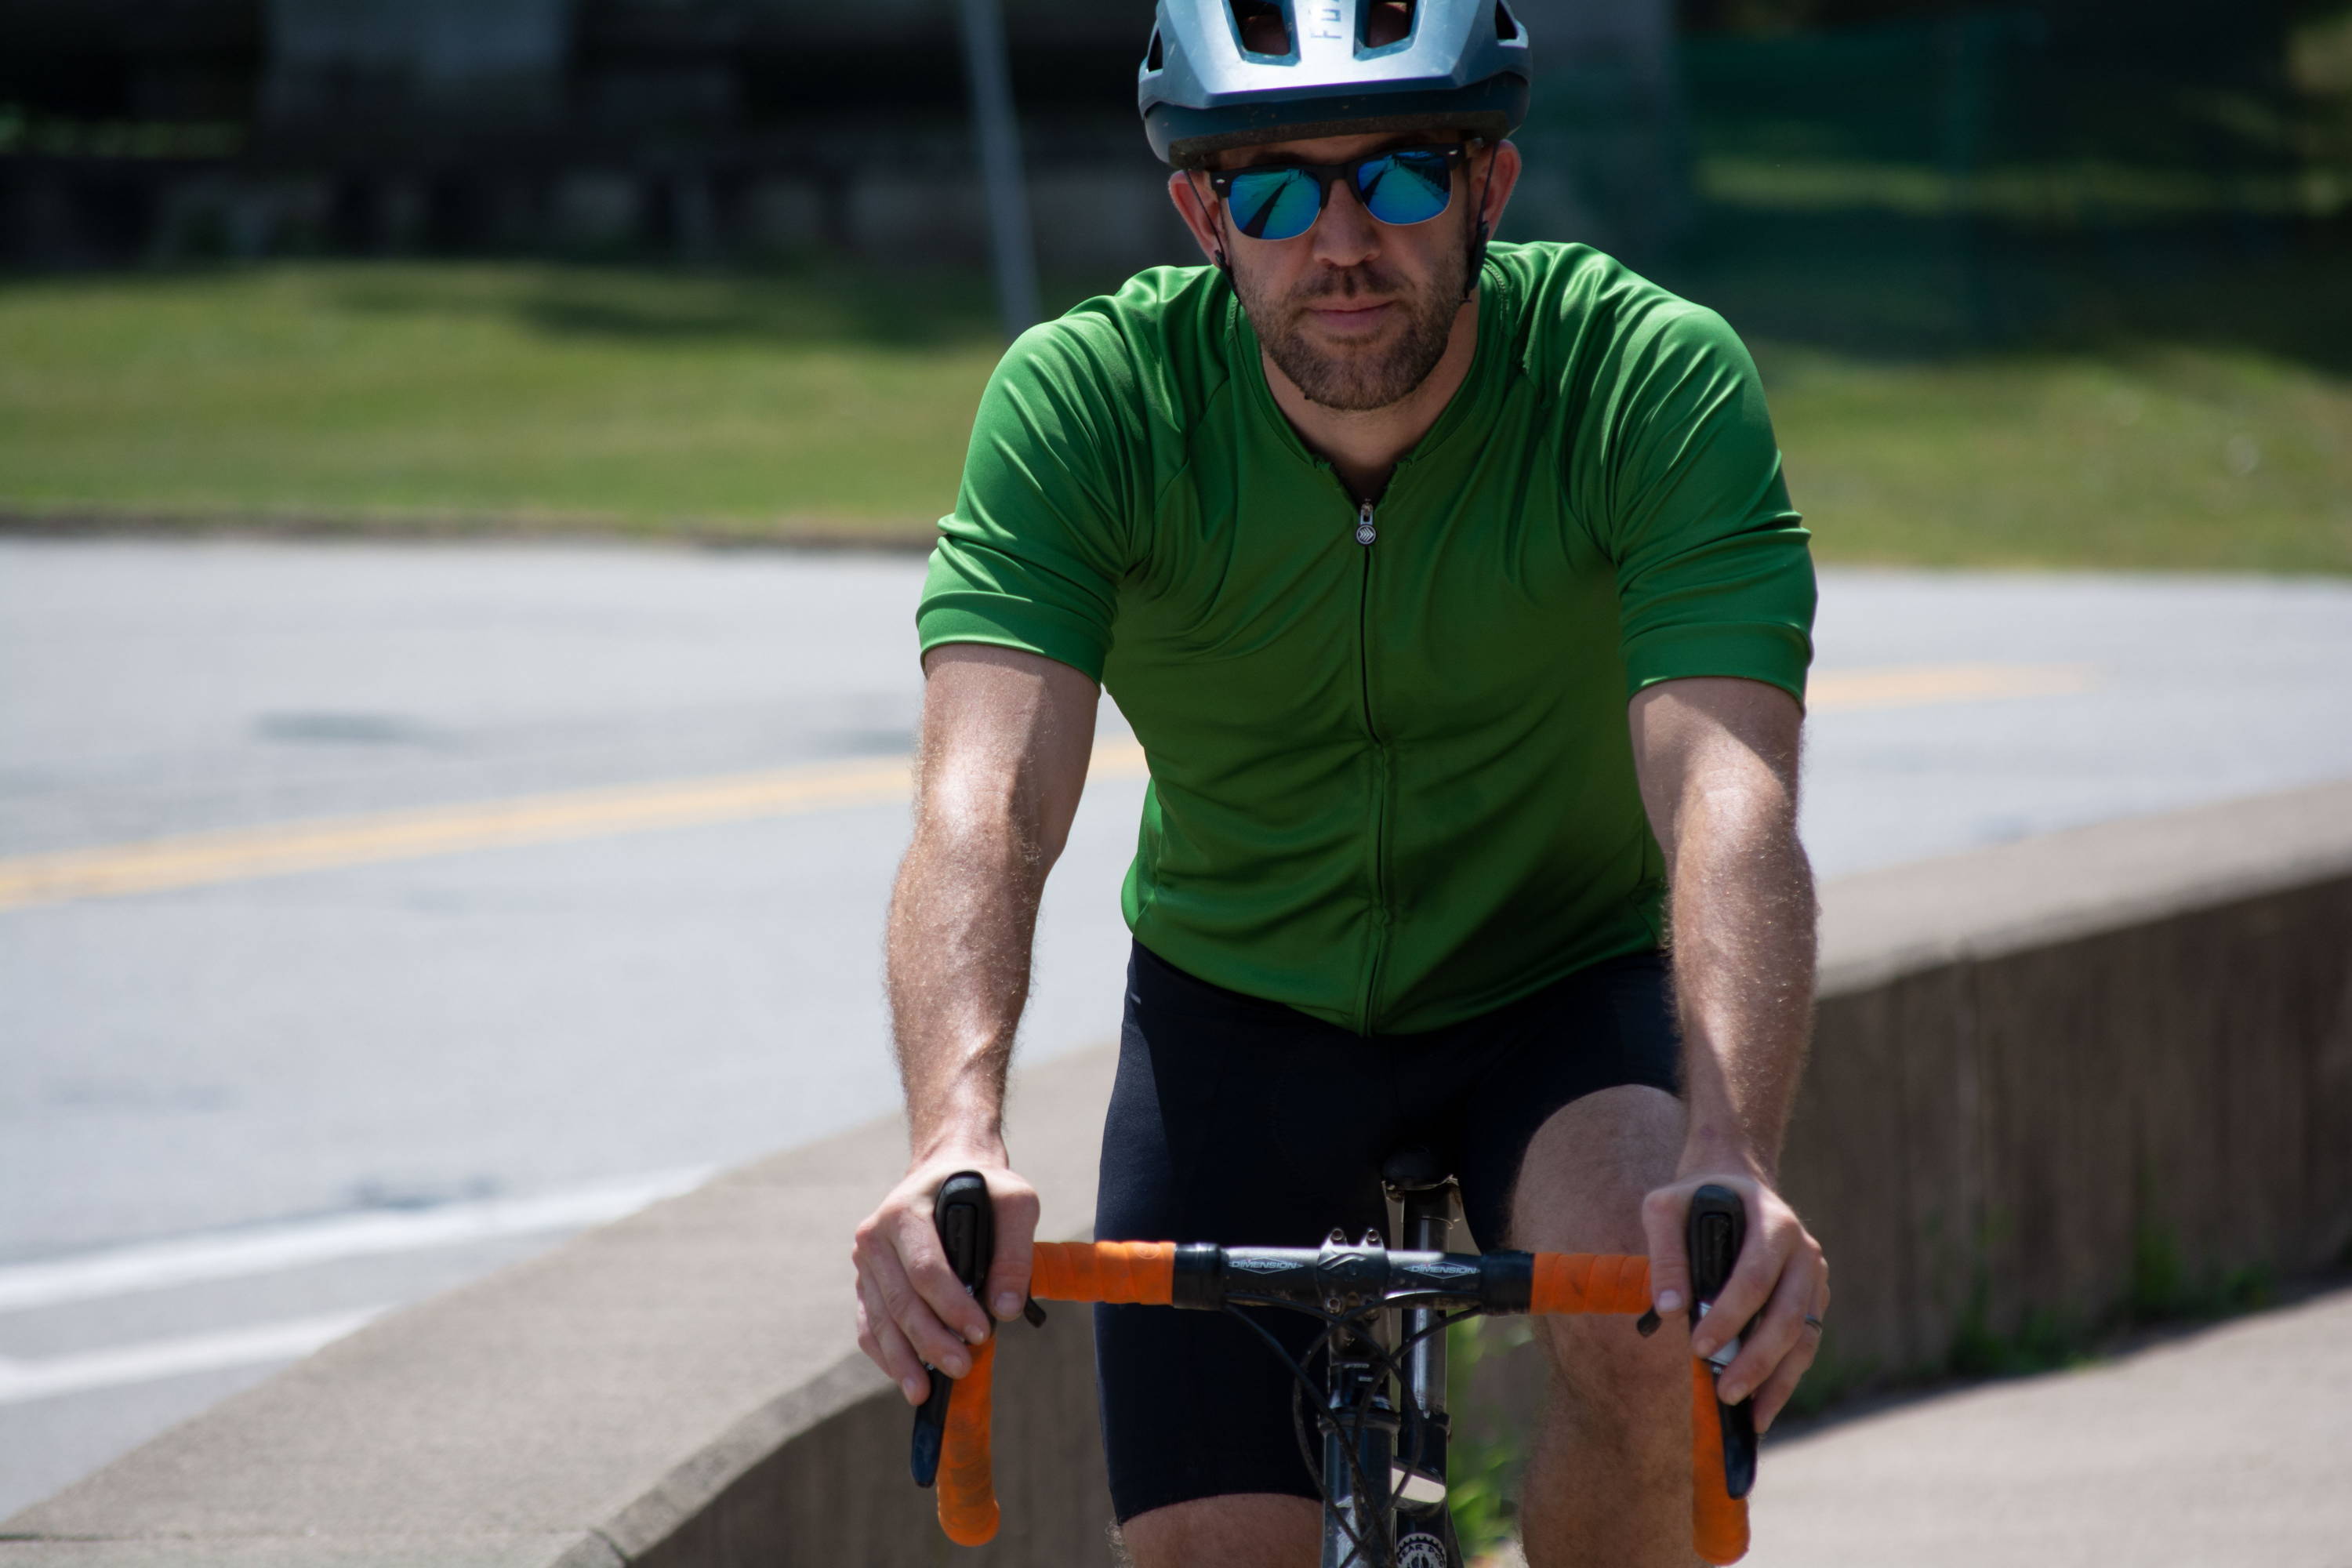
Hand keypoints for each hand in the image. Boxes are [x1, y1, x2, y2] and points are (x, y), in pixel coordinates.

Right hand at [851, 1150, 1040, 1405]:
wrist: (947, 1171)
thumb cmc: (985, 1188)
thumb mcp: (1015, 1203)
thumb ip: (1015, 1252)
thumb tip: (1005, 1310)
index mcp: (905, 1212)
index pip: (925, 1269)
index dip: (952, 1306)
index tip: (982, 1333)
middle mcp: (875, 1237)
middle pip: (900, 1301)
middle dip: (930, 1341)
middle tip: (961, 1368)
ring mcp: (865, 1263)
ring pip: (880, 1320)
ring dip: (903, 1360)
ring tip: (925, 1393)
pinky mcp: (866, 1283)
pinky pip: (869, 1326)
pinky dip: (887, 1356)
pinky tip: (908, 1379)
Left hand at [1640, 1168, 1827, 1431]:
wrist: (1736, 1183)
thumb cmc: (1695, 1198)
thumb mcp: (1665, 1207)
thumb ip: (1665, 1252)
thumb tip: (1669, 1311)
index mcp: (1772, 1224)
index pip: (1754, 1278)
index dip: (1728, 1317)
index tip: (1699, 1348)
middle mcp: (1804, 1252)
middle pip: (1787, 1316)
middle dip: (1757, 1361)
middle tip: (1725, 1394)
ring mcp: (1815, 1277)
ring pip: (1805, 1337)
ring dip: (1779, 1380)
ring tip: (1751, 1417)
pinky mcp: (1815, 1298)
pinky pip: (1806, 1343)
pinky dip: (1787, 1376)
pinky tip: (1764, 1404)